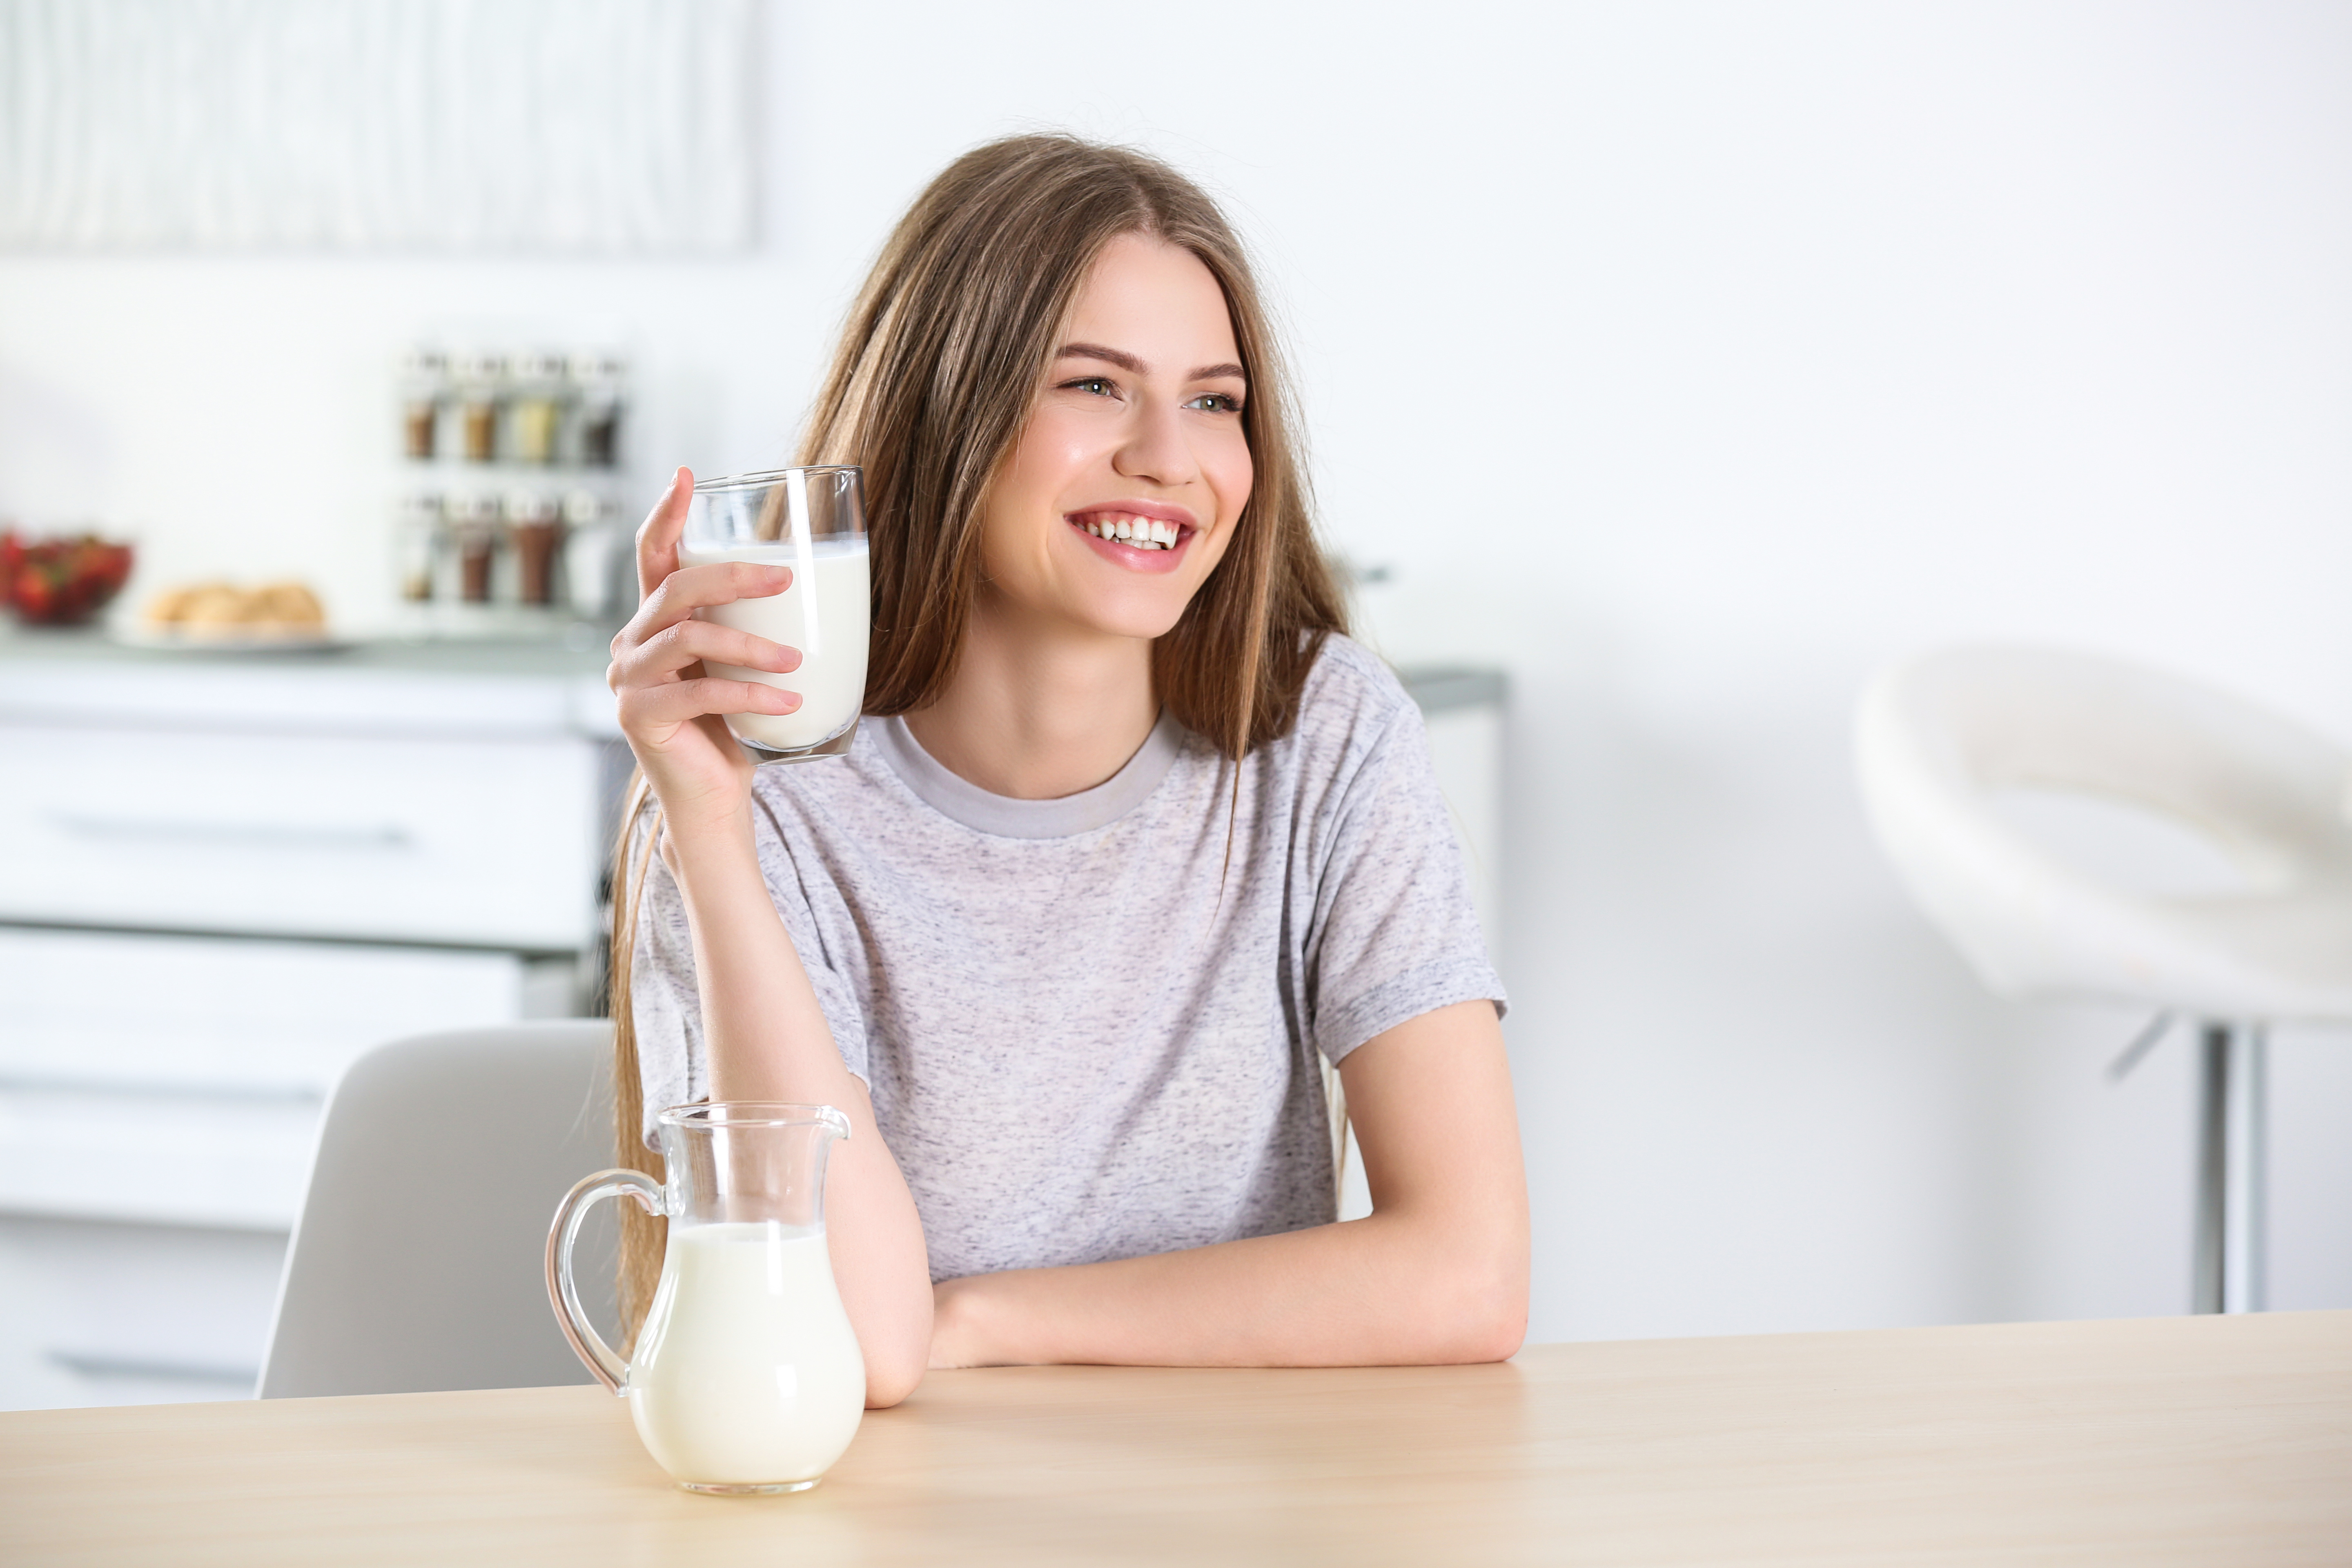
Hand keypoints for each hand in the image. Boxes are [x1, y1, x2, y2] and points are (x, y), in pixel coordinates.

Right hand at [607, 467, 803, 831]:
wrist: (714, 798)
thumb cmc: (735, 727)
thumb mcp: (743, 666)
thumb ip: (753, 627)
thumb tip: (815, 587)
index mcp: (655, 622)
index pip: (653, 556)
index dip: (667, 514)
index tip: (688, 475)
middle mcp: (632, 643)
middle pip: (677, 589)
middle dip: (735, 577)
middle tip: (787, 579)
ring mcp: (628, 680)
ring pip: (689, 639)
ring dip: (750, 647)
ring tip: (796, 660)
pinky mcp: (638, 717)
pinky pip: (697, 693)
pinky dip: (748, 695)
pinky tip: (786, 703)